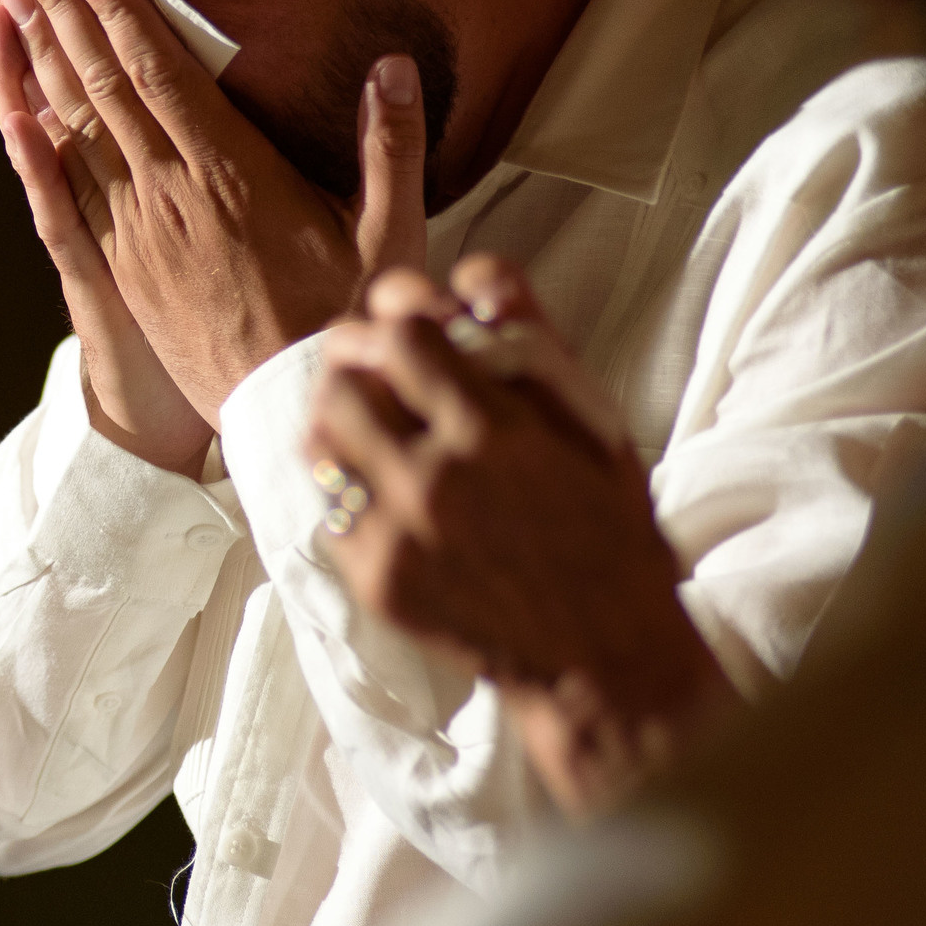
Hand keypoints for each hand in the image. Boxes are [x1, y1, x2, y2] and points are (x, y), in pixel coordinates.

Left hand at [0, 0, 427, 421]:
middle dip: (62, 11)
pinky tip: (7, 102)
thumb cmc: (346, 322)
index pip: (163, 72)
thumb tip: (391, 65)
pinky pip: (60, 193)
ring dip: (37, 57)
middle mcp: (170, 195)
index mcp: (235, 176)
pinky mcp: (114, 268)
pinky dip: (31, 142)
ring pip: (72, 127)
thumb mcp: (391, 236)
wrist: (289, 414)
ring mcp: (133, 232)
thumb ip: (389, 148)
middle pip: (102, 84)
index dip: (123, 11)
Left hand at [305, 259, 739, 813]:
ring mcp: (399, 535)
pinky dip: (346, 483)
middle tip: (378, 370)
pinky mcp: (376, 579)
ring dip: (340, 417)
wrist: (602, 656)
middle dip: (358, 362)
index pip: (402, 332)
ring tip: (373, 424)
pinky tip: (380, 486)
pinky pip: (327, 503)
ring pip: (320, 436)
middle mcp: (437, 480)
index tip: (413, 329)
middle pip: (342, 378)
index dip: (401, 316)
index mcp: (496, 432)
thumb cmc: (605, 527)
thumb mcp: (594, 423)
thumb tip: (472, 269)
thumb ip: (532, 337)